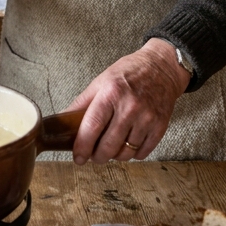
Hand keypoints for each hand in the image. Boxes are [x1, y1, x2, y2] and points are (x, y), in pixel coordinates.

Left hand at [66, 38, 189, 164]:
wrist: (162, 68)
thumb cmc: (129, 73)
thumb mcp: (101, 81)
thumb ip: (82, 102)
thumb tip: (63, 121)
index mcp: (111, 92)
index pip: (92, 126)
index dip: (83, 146)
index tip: (78, 157)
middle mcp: (130, 106)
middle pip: (109, 145)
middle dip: (97, 157)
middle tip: (93, 156)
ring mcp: (147, 118)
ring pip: (126, 153)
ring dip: (115, 156)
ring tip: (111, 149)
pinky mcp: (160, 126)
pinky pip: (142, 153)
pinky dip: (133, 154)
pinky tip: (128, 145)